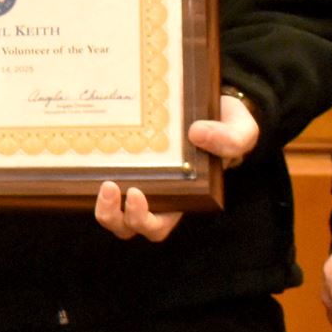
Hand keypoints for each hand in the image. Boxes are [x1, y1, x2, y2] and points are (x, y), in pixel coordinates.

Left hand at [93, 91, 262, 242]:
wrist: (215, 105)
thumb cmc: (228, 127)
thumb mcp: (241, 132)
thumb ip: (230, 139)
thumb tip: (196, 134)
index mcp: (181, 200)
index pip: (156, 226)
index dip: (142, 219)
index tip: (138, 194)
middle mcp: (155, 196)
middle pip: (126, 225)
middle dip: (113, 215)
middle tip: (112, 187)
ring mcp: (137, 179)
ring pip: (110, 210)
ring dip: (102, 204)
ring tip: (104, 180)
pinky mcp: (124, 160)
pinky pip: (101, 175)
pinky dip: (92, 170)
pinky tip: (90, 147)